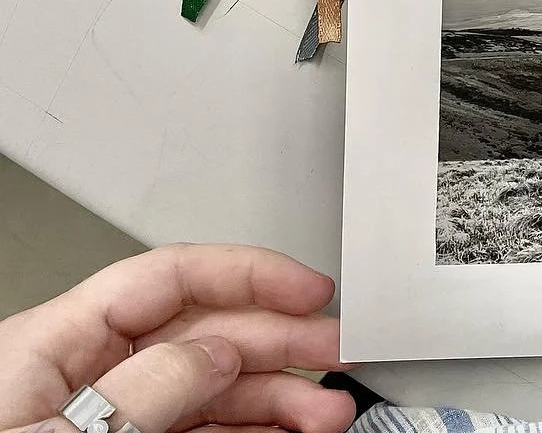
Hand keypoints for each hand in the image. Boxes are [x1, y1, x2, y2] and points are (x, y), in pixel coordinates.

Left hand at [0, 244, 356, 432]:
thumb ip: (144, 389)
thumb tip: (218, 351)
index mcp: (51, 346)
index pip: (167, 279)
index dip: (248, 274)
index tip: (310, 291)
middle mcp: (86, 375)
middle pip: (203, 331)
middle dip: (280, 340)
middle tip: (339, 355)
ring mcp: (110, 421)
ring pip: (214, 388)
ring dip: (278, 396)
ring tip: (326, 414)